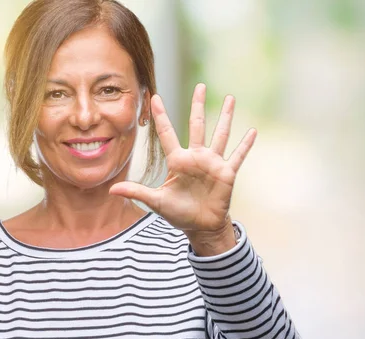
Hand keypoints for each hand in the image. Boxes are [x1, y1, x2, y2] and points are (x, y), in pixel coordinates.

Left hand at [109, 83, 255, 246]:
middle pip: (197, 125)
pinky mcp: (226, 173)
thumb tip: (112, 189)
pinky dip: (245, 145)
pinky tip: (252, 131)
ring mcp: (213, 163)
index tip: (155, 97)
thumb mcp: (157, 202)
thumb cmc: (179, 214)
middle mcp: (196, 157)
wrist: (201, 227)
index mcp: (178, 161)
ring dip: (225, 117)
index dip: (161, 116)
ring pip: (220, 135)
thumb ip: (137, 191)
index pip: (167, 134)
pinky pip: (237, 156)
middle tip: (200, 85)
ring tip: (230, 98)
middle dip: (198, 105)